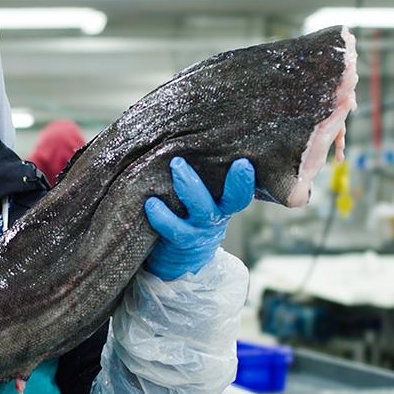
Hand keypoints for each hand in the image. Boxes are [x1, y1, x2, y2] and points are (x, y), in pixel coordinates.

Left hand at [143, 157, 254, 280]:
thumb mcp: (207, 198)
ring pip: (198, 213)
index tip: (243, 162)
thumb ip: (206, 176)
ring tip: (170, 173)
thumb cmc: (193, 214)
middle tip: (179, 161)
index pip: (241, 193)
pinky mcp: (178, 242)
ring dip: (184, 192)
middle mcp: (215, 218)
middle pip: (224, 202)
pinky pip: (171, 230)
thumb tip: (197, 137)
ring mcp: (197, 232)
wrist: (182, 257)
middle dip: (207, 181)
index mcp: (225, 205)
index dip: (244, 181)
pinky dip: (160, 216)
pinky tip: (149, 202)